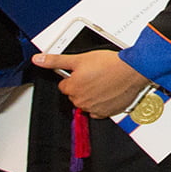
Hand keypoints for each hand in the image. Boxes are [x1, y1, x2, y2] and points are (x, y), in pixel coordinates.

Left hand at [32, 50, 150, 118]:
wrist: (132, 70)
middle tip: (95, 75)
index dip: (73, 77)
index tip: (84, 72)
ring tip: (103, 82)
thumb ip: (56, 60)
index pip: (64, 85)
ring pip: (86, 102)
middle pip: (75, 95)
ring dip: (91, 95)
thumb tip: (38, 59)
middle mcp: (81, 101)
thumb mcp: (79, 58)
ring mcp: (94, 108)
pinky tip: (107, 92)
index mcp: (72, 88)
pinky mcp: (106, 113)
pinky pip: (98, 111)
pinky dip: (101, 104)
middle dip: (82, 86)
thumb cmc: (110, 64)